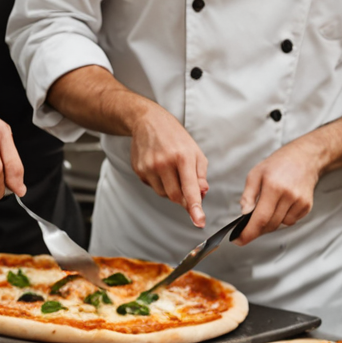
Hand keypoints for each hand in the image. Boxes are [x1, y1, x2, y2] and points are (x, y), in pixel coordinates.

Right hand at [128, 102, 207, 228]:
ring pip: (164, 194)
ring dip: (171, 190)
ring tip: (171, 171)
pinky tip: (160, 168)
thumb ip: (201, 174)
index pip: (190, 188)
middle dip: (184, 199)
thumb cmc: (174, 136)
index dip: (195, 207)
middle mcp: (164, 162)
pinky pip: (153, 187)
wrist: (147, 120)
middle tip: (188, 190)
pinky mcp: (139, 169)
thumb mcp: (195, 150)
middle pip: (176, 196)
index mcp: (183, 156)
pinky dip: (160, 183)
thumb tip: (202, 193)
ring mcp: (149, 166)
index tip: (199, 221)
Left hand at [237, 137, 321, 243]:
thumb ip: (248, 194)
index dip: (248, 233)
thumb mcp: (255, 174)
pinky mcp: (307, 206)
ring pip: (280, 224)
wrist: (304, 158)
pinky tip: (281, 205)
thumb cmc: (277, 165)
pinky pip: (291, 221)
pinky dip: (282, 217)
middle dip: (257, 229)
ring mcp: (300, 202)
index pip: (260, 218)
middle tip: (247, 226)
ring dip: (270, 222)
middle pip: (270, 224)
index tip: (238, 241)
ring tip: (267, 207)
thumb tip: (244, 213)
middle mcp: (289, 196)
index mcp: (273, 187)